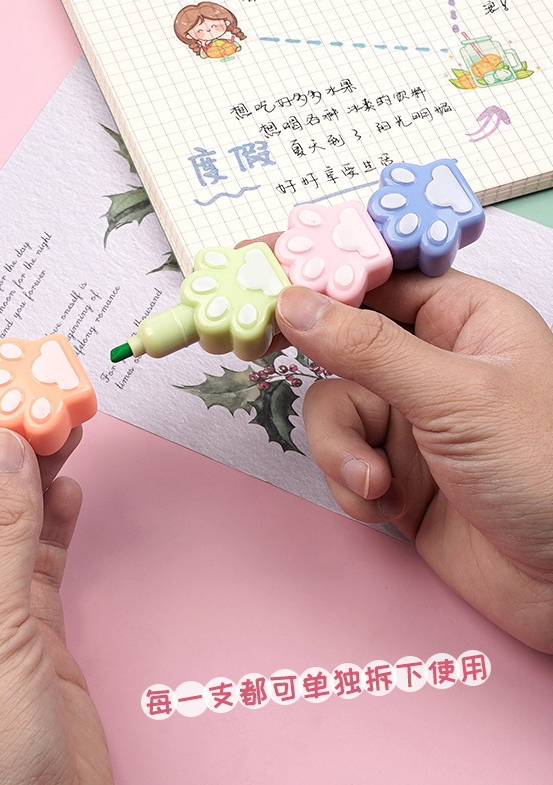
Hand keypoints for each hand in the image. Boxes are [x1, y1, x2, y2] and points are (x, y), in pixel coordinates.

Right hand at [274, 271, 552, 652]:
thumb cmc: (547, 474)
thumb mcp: (454, 398)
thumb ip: (368, 348)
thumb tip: (297, 302)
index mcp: (466, 322)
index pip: (380, 280)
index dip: (324, 280)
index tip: (266, 278)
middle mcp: (435, 367)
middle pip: (341, 345)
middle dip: (326, 377)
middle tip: (260, 350)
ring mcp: (413, 423)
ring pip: (334, 408)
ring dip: (341, 448)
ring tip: (375, 481)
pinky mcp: (396, 475)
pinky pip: (341, 461)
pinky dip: (352, 484)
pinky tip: (387, 506)